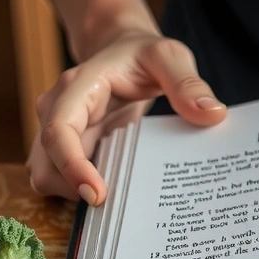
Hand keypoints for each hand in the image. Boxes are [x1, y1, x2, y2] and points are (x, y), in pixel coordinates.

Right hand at [27, 29, 226, 204]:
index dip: (71, 166)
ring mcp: (59, 131)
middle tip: (118, 208)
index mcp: (77, 87)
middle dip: (73, 191)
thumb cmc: (142, 54)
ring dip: (75, 195)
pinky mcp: (69, 148)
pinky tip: (117, 196)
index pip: (58, 131)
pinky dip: (82, 191)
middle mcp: (57, 110)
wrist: (122, 50)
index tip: (97, 195)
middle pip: (45, 164)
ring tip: (120, 203)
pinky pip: (63, 179)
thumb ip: (187, 83)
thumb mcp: (169, 57)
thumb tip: (212, 114)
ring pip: (48, 176)